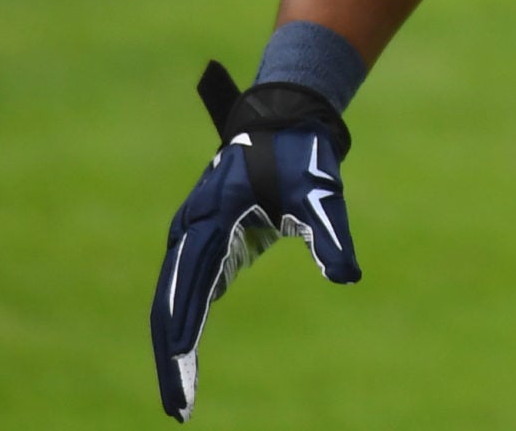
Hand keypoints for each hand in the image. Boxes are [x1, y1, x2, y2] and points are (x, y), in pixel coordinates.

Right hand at [149, 62, 361, 419]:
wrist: (286, 115)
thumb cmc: (303, 154)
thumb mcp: (322, 194)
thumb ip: (331, 236)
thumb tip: (348, 276)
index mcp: (210, 220)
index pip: (185, 296)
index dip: (181, 350)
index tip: (183, 395)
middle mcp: (191, 228)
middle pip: (168, 305)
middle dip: (171, 360)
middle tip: (179, 412)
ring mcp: (193, 231)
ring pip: (172, 298)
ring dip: (174, 345)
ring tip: (182, 396)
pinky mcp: (205, 236)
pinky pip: (186, 286)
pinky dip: (184, 322)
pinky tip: (190, 356)